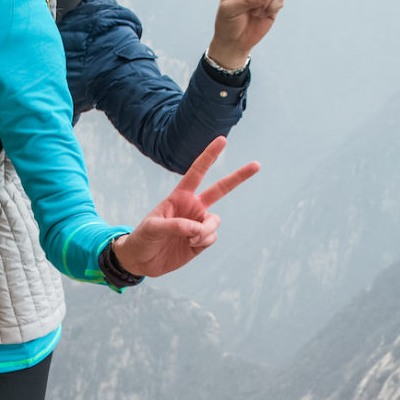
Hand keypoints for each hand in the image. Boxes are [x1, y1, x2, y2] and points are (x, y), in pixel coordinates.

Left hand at [114, 136, 258, 277]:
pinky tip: (191, 244)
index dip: (209, 156)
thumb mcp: (153, 228)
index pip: (197, 172)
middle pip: (221, 189)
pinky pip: (212, 237)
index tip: (222, 140)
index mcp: (180, 196)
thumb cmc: (143, 238)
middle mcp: (193, 207)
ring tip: (189, 238)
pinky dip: (203, 240)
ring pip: (215, 221)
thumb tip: (198, 228)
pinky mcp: (201, 241)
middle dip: (239, 177)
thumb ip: (175, 225)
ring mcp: (198, 224)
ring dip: (205, 230)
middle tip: (257, 164)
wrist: (141, 260)